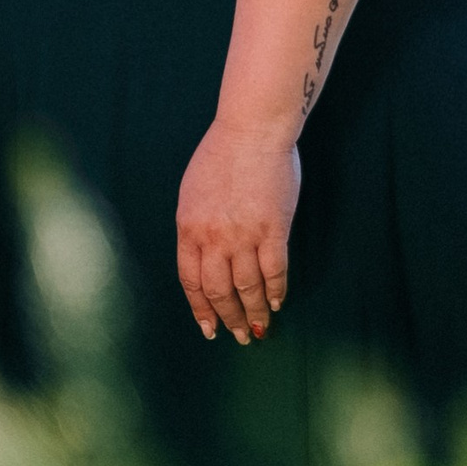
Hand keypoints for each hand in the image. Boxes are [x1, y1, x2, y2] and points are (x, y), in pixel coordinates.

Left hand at [175, 118, 300, 343]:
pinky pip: (275, 271)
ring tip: (260, 329)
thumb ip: (197, 227)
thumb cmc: (222, 156)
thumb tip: (206, 258)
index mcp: (188, 228)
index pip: (191, 280)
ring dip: (254, 313)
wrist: (252, 129)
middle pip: (218, 291)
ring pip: (247, 288)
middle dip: (228, 318)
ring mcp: (243, 235)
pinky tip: (277, 302)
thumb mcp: (193, 194)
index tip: (208, 327)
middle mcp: (212, 237)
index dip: (200, 308)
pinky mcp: (273, 230)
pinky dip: (276, 291)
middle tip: (239, 336)